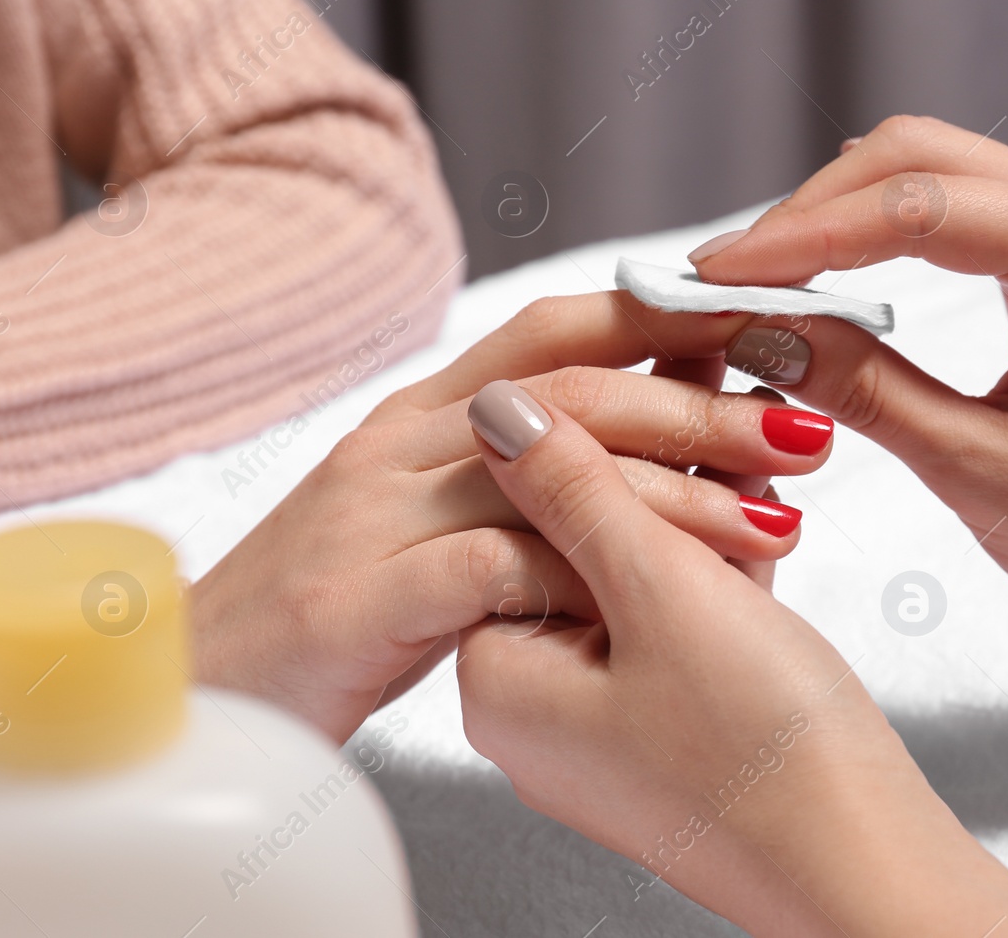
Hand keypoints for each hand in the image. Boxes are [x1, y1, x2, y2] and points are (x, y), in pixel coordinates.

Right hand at [189, 294, 836, 742]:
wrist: (201, 690)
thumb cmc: (344, 606)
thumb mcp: (439, 519)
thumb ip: (529, 475)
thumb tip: (660, 447)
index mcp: (427, 409)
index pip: (561, 329)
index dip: (671, 317)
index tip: (772, 330)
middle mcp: (402, 438)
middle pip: (575, 390)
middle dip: (703, 405)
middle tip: (807, 431)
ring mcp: (374, 510)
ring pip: (548, 469)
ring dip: (675, 492)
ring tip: (775, 517)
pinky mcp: (356, 594)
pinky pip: (492, 569)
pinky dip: (581, 577)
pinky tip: (655, 599)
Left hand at [456, 381, 1007, 936]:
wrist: (864, 872)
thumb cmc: (763, 755)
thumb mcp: (659, 591)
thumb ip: (574, 488)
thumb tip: (495, 410)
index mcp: (502, 679)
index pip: (520, 519)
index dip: (599, 443)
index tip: (662, 382)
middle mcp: (539, 709)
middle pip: (581, 544)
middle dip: (660, 468)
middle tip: (724, 394)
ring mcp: (606, 727)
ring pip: (639, 578)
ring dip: (700, 508)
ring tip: (762, 431)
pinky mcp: (669, 734)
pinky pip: (677, 626)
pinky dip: (721, 570)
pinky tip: (767, 511)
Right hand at [690, 115, 1007, 667]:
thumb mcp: (977, 471)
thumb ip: (864, 390)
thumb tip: (757, 330)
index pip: (917, 206)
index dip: (802, 236)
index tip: (713, 277)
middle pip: (915, 156)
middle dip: (808, 211)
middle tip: (721, 279)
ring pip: (924, 172)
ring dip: (833, 216)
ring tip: (755, 280)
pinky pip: (947, 212)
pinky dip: (871, 234)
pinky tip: (820, 278)